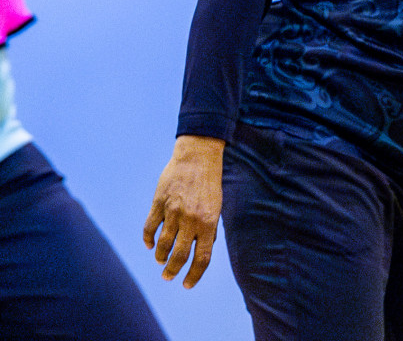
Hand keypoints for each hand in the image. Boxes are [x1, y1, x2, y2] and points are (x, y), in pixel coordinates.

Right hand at [144, 135, 226, 288]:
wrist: (197, 156)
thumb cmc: (210, 183)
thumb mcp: (217, 206)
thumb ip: (209, 229)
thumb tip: (202, 250)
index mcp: (209, 222)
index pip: (202, 257)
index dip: (194, 275)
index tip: (187, 284)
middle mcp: (191, 219)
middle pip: (180, 255)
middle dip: (173, 271)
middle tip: (168, 277)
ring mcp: (173, 212)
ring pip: (162, 245)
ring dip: (161, 257)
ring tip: (161, 261)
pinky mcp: (159, 203)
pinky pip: (150, 228)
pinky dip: (148, 240)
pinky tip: (150, 245)